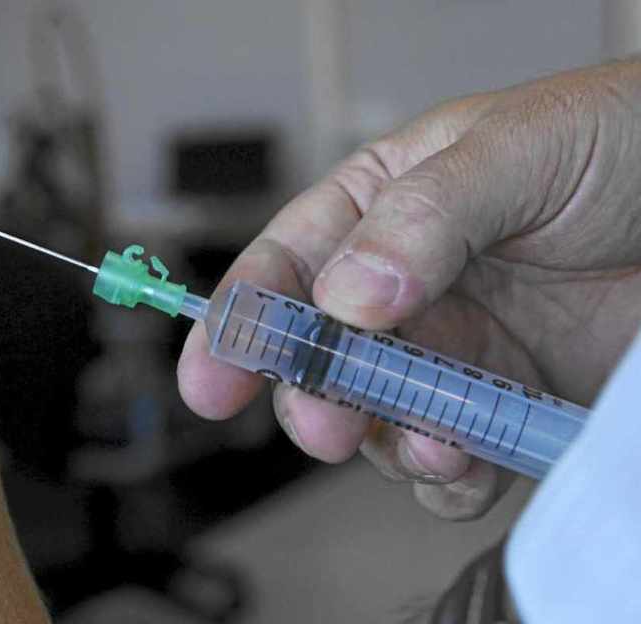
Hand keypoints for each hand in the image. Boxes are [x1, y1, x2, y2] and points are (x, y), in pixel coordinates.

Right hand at [177, 59, 640, 519]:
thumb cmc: (625, 142)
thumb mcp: (517, 150)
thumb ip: (425, 217)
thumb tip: (349, 296)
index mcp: (383, 207)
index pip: (288, 264)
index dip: (242, 321)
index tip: (214, 376)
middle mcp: (406, 285)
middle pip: (321, 356)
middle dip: (312, 397)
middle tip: (323, 423)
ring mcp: (455, 348)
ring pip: (380, 418)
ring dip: (392, 444)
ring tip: (434, 445)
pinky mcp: (503, 404)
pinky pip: (448, 460)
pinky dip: (447, 480)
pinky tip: (464, 466)